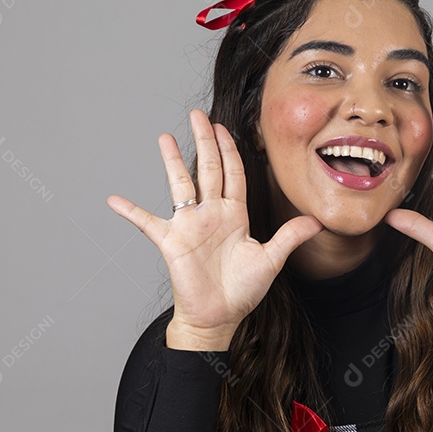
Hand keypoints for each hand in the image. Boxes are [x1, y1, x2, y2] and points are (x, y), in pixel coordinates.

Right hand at [107, 109, 323, 335]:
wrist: (219, 317)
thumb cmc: (242, 290)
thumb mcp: (271, 260)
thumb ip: (290, 237)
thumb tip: (318, 221)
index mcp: (235, 215)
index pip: (233, 174)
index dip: (229, 150)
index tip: (223, 127)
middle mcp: (211, 214)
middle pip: (207, 169)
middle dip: (204, 141)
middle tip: (198, 114)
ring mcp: (189, 225)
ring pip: (180, 185)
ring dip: (172, 161)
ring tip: (165, 137)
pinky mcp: (172, 242)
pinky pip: (147, 223)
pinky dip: (130, 212)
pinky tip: (114, 200)